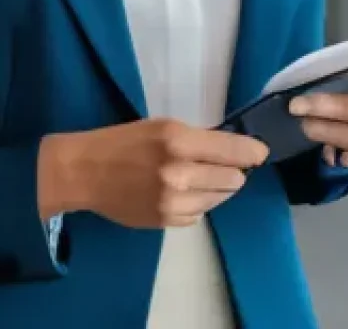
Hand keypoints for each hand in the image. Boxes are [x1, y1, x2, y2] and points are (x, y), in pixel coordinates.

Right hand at [37, 119, 268, 228]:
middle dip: (235, 171)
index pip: (233, 151)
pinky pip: (198, 215)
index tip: (261, 153)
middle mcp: (179, 173)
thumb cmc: (126, 141)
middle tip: (226, 164)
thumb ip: (199, 139)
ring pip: (218, 199)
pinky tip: (184, 192)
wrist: (86, 172)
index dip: (252, 152)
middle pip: (232, 179)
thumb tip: (234, 149)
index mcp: (179, 141)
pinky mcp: (165, 221)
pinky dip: (198, 204)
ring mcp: (172, 202)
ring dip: (218, 188)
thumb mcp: (164, 126)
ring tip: (203, 177)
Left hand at [288, 51, 347, 167]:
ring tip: (306, 126)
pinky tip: (327, 152)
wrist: (337, 90)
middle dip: (342, 108)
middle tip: (301, 105)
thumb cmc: (342, 67)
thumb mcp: (341, 57)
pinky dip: (346, 154)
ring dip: (337, 133)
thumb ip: (339, 63)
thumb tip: (314, 77)